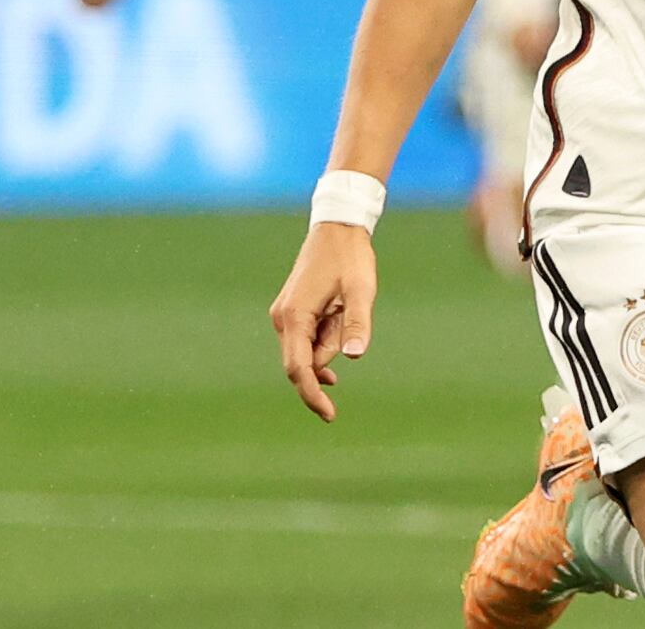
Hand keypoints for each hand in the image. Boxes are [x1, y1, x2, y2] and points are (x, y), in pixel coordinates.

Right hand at [270, 222, 377, 423]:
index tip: (330, 414)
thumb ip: (357, 323)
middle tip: (350, 317)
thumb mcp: (361, 290)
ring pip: (309, 350)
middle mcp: (283, 319)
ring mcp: (286, 316)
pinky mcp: (292, 312)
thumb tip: (353, 357)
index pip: (298, 369)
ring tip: (346, 306)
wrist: (338, 228)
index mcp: (295, 317)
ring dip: (331, 342)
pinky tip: (339, 332)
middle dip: (329, 358)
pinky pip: (308, 339)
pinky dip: (326, 339)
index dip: (312, 394)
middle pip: (304, 361)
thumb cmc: (350, 258)